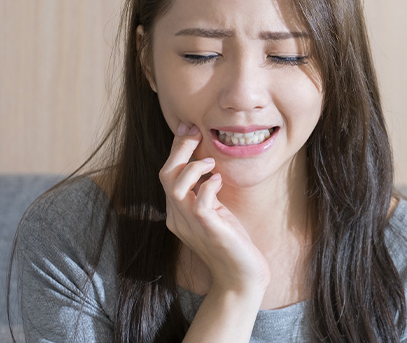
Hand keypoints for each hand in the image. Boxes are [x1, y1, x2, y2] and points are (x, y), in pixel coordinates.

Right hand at [159, 123, 270, 296]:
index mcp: (178, 212)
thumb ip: (207, 192)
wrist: (241, 278)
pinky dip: (209, 185)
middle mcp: (177, 217)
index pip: (168, 174)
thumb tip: (209, 162)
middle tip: (196, 132)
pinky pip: (200, 202)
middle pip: (165, 174)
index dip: (176, 149)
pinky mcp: (208, 229)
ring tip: (211, 162)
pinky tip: (220, 181)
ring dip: (193, 167)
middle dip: (179, 148)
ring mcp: (190, 224)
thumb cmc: (232, 244)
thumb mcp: (216, 212)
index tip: (190, 128)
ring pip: (175, 186)